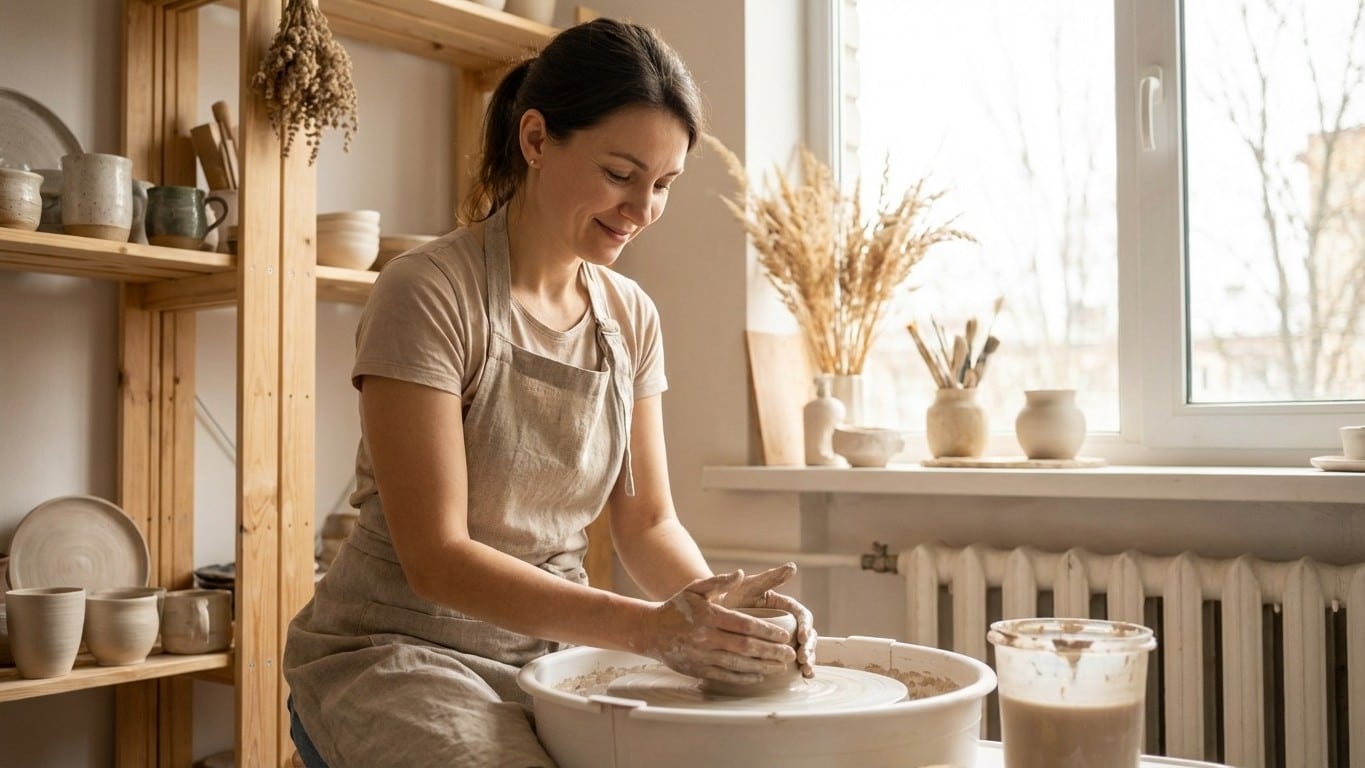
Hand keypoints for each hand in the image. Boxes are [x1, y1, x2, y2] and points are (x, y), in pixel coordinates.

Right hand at [635, 571, 797, 685]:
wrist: (650, 630)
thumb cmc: (677, 607)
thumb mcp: (695, 589)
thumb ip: (719, 582)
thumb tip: (740, 574)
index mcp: (709, 616)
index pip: (744, 625)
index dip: (767, 631)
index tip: (784, 635)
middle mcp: (706, 637)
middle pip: (745, 647)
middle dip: (771, 652)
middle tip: (789, 654)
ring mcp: (702, 656)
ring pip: (738, 664)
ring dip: (762, 667)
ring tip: (780, 667)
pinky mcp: (698, 669)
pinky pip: (725, 676)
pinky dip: (743, 677)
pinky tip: (758, 676)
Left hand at [717, 563, 817, 677]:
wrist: (712, 611)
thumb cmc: (731, 595)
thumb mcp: (749, 586)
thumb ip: (769, 578)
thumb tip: (792, 566)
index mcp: (784, 605)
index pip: (802, 615)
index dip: (806, 626)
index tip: (803, 637)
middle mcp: (787, 621)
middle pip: (807, 634)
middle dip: (809, 648)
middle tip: (804, 659)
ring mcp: (781, 637)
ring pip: (802, 649)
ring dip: (808, 660)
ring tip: (806, 671)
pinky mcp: (773, 650)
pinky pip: (789, 660)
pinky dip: (797, 669)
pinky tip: (800, 677)